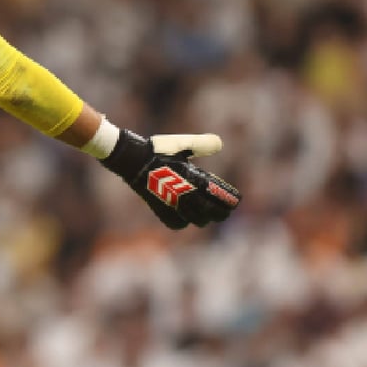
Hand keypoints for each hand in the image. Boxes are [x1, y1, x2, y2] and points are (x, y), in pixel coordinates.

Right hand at [102, 130, 240, 229]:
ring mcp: (172, 204)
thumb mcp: (182, 143)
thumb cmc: (157, 150)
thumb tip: (220, 143)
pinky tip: (185, 217)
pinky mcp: (160, 208)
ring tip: (207, 214)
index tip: (235, 202)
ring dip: (204, 218)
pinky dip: (184, 222)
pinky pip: (176, 223)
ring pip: (195, 220)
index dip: (230, 202)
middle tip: (224, 211)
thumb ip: (202, 144)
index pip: (219, 198)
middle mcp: (185, 195)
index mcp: (194, 179)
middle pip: (210, 212)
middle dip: (220, 213)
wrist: (131, 159)